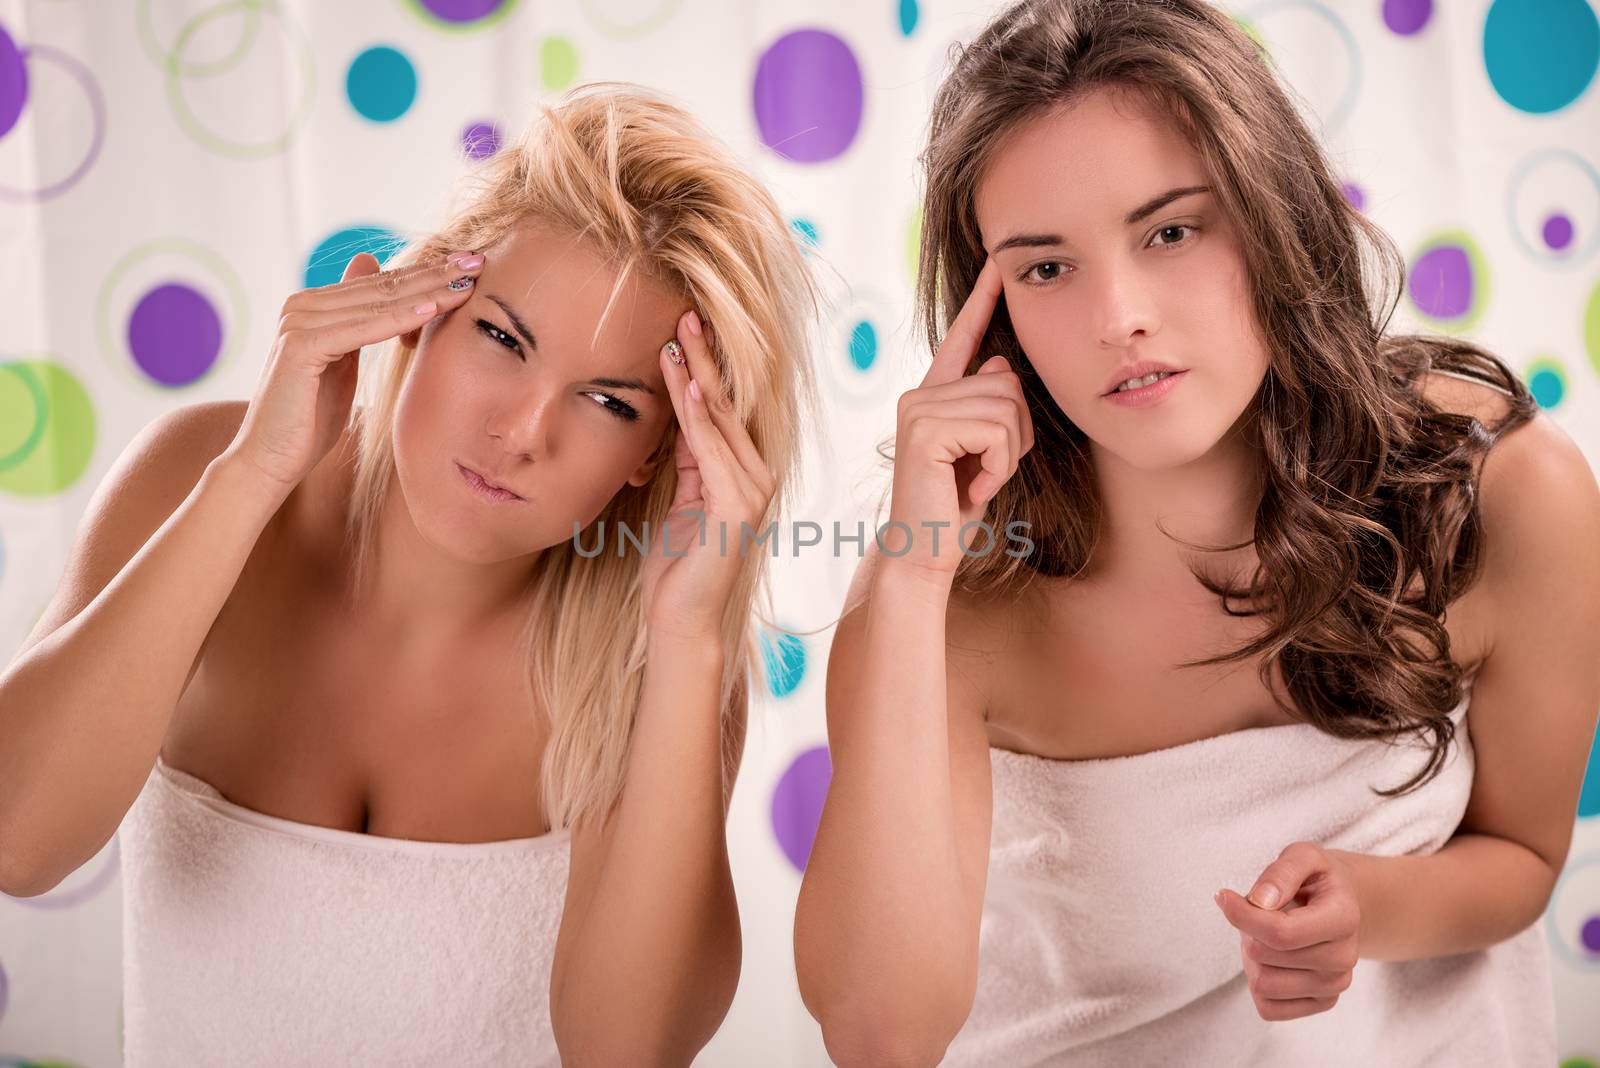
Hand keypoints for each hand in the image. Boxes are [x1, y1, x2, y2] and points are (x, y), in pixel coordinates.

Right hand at [225, 249, 486, 489]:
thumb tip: (373, 279)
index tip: (470, 264)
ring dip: (427, 292)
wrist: (271, 460)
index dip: (427, 273)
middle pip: (383, 287)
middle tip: (478, 261)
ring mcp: (299, 322)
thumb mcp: (343, 364)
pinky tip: (433, 311)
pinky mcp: (300, 345)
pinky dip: (399, 320)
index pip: (382, 284)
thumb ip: (360, 324)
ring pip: (377, 304)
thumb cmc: (310, 420)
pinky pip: (363, 329)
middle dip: (434, 274)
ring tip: (467, 282)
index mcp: (314, 306)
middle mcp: (302, 305)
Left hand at [641, 310, 776, 640]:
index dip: (703, 367)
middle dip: (704, 358)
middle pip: (728, 405)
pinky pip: (714, 452)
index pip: (721, 409)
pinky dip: (700, 419)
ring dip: (698, 376)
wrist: (681, 621)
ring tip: (678, 337)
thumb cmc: (674, 568)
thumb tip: (682, 411)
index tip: (681, 327)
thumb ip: (688, 459)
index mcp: (742, 474)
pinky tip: (689, 388)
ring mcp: (752, 492)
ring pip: (721, 421)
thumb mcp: (679, 499)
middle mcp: (756, 477)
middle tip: (684, 313)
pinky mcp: (739, 509)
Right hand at [886, 256, 1033, 576]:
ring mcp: (918, 408)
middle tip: (988, 471)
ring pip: (1006, 406)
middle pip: (1007, 382)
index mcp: (934, 396)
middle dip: (1017, 434)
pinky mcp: (924, 430)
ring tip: (978, 480)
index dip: (982, 301)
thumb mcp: (984, 451)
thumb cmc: (955, 508)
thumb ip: (990, 409)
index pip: (963, 339)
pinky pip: (996, 430)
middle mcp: (920, 394)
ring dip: (1008, 454)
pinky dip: (998, 465)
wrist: (924, 551)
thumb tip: (1001, 364)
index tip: (997, 263)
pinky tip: (972, 488)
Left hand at [1214, 842, 1360, 1020]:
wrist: (1343, 905)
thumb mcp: (1302, 856)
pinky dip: (1259, 984)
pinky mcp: (1322, 1003)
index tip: (1223, 896)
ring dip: (1252, 958)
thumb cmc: (1316, 879)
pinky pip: (1269, 1008)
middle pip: (1264, 956)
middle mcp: (1344, 958)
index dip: (1241, 915)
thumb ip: (1281, 873)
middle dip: (1248, 932)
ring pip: (1263, 985)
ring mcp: (1334, 985)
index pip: (1280, 932)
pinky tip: (1274, 961)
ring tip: (1267, 937)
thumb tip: (1260, 901)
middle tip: (1261, 915)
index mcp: (1343, 918)